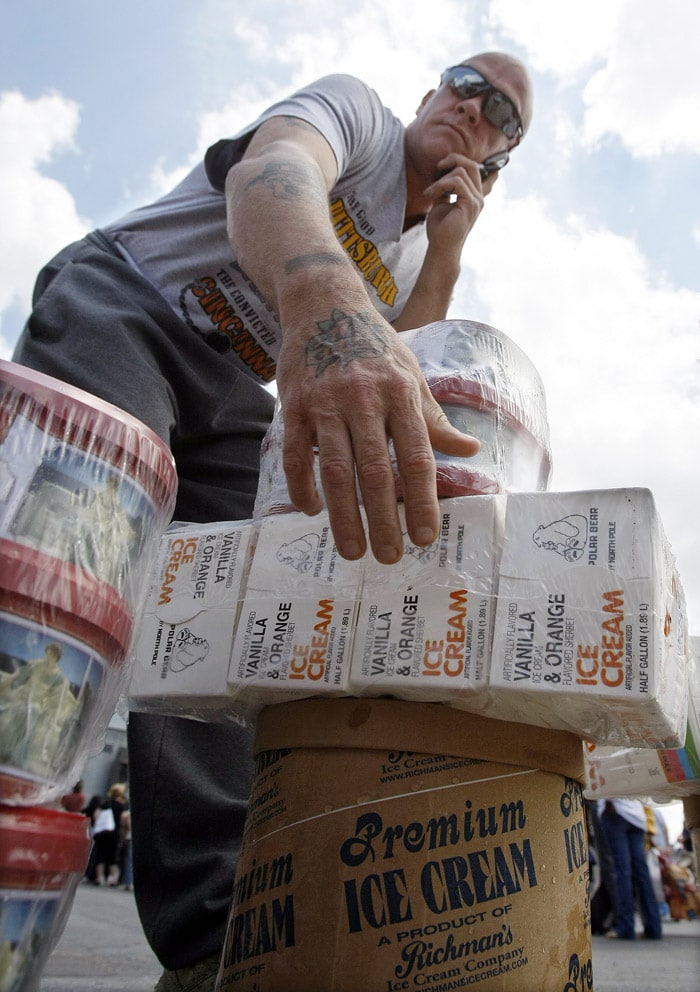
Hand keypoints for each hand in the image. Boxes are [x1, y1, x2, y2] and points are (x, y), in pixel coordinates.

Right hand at [276, 307, 479, 563]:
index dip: (421, 501)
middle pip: (375, 471)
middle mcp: (364, 399)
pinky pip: (297, 455)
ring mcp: (325, 402)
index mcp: (401, 393)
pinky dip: (303, 487)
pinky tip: (312, 512)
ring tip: (353, 551)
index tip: (425, 537)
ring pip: (335, 470)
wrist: (323, 304)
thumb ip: (435, 419)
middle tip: (391, 557)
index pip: (416, 458)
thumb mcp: (412, 375)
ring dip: (344, 516)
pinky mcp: (293, 405)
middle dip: (383, 520)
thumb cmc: (375, 346)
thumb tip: (470, 451)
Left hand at [423, 153, 497, 252]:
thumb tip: (441, 173)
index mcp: (473, 195)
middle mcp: (478, 197)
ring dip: (440, 180)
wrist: (441, 248)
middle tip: (437, 168)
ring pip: (461, 172)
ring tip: (430, 192)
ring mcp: (476, 200)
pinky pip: (457, 182)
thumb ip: (445, 188)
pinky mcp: (470, 204)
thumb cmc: (440, 229)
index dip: (457, 161)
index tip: (439, 170)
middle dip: (452, 160)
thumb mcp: (442, 202)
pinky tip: (431, 195)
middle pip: (471, 164)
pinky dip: (440, 186)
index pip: (473, 168)